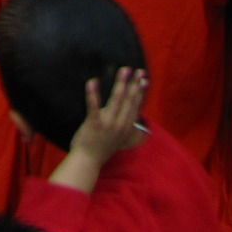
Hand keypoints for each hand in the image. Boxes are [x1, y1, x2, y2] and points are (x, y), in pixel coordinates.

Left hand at [49, 69, 148, 193]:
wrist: (88, 161)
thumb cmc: (102, 147)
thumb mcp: (121, 138)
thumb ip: (127, 126)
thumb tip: (135, 118)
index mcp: (126, 126)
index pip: (135, 106)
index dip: (140, 91)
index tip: (143, 78)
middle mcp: (120, 124)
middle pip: (129, 100)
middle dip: (133, 84)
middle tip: (137, 70)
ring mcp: (108, 124)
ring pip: (116, 100)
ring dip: (120, 84)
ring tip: (122, 70)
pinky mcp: (94, 124)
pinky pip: (93, 107)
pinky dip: (93, 94)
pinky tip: (92, 82)